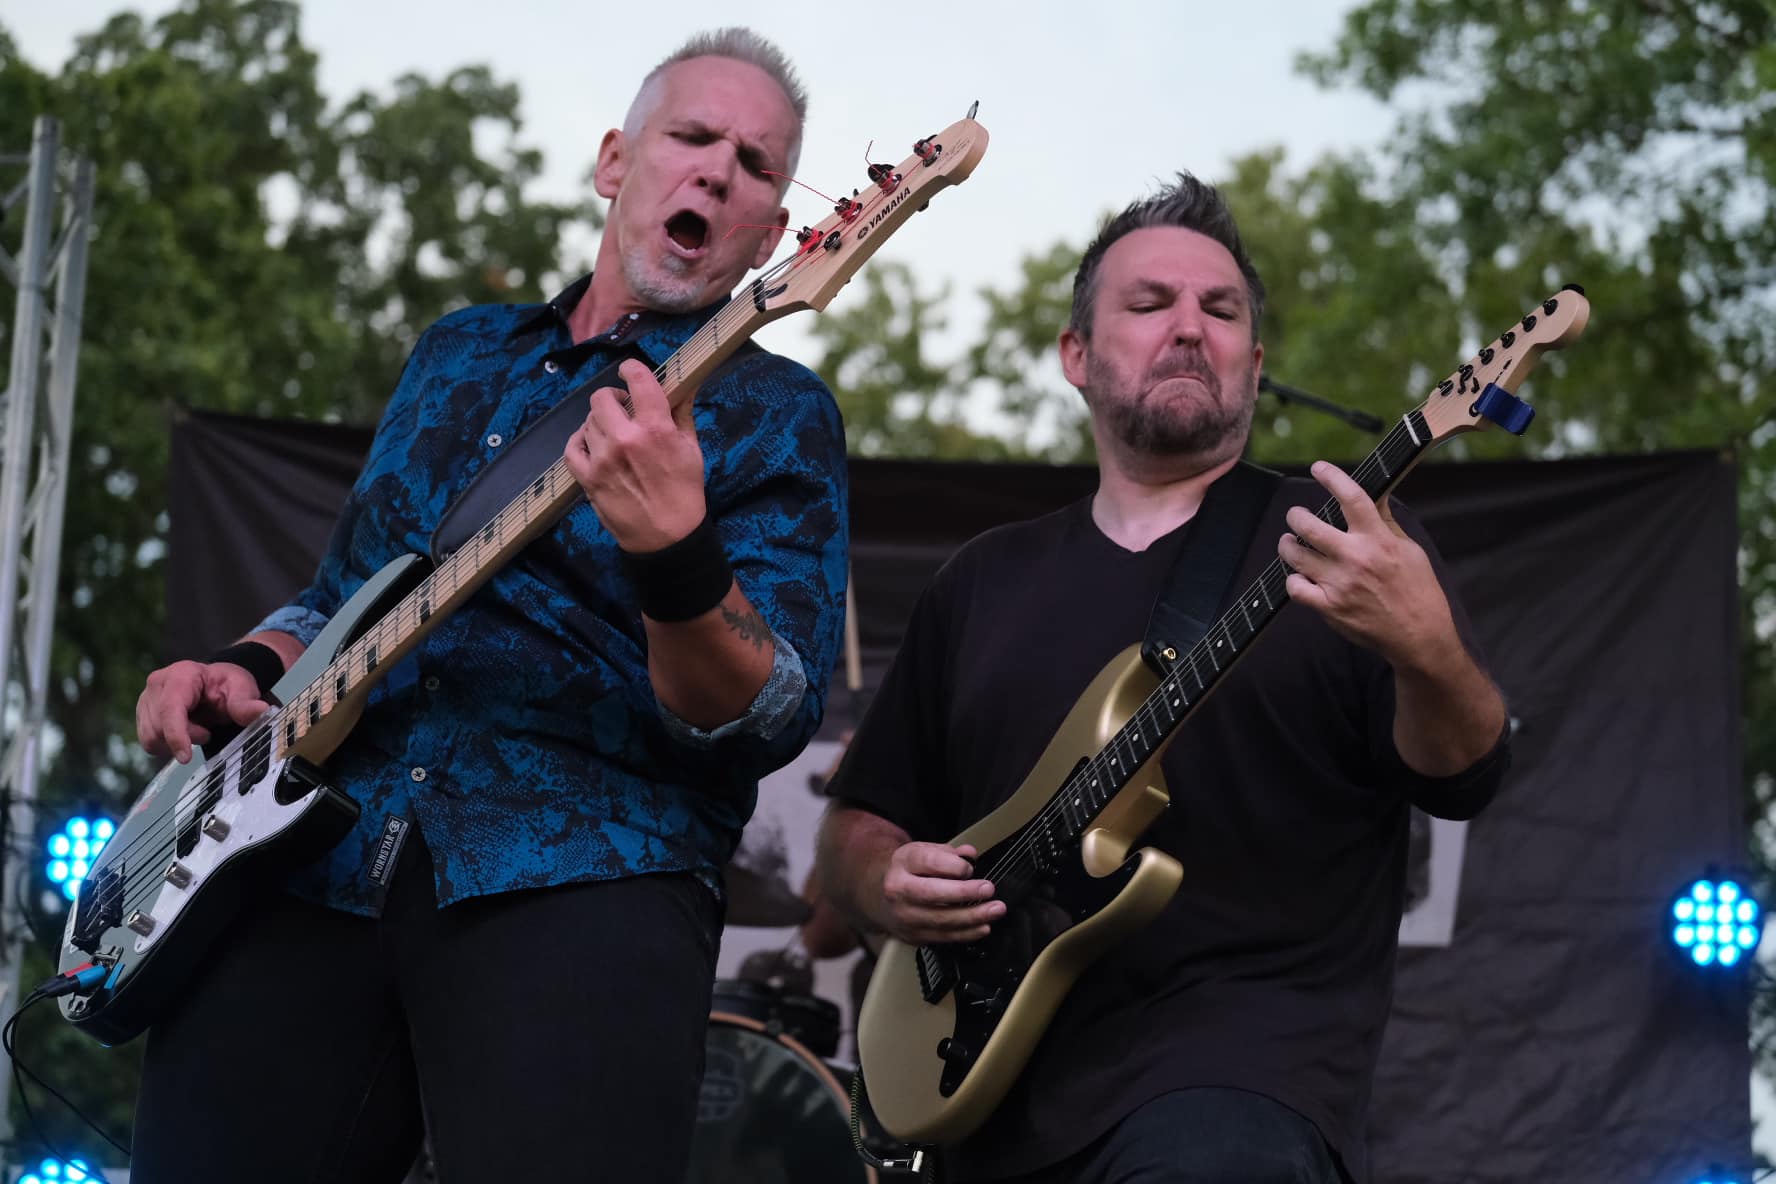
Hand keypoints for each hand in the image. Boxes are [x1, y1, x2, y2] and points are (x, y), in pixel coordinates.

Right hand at [136, 661, 270, 763]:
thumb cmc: (228, 684)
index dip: (176, 735)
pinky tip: (185, 733)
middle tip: (208, 731)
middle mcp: (157, 684)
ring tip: (198, 730)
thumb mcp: (242, 689)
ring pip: (151, 737)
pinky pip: (149, 742)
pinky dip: (168, 744)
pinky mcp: (143, 714)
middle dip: (186, 737)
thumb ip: (246, 703)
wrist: (217, 683)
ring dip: (176, 742)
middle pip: (159, 727)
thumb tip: (261, 711)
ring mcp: (146, 699)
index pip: (170, 709)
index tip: (186, 757)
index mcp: (180, 675)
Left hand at [563, 358, 708, 551]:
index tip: (630, 372)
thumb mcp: (691, 450)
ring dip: (600, 423)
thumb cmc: (684, 492)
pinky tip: (592, 445)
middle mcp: (625, 439)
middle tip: (623, 410)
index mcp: (655, 428)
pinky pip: (571, 447)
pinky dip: (579, 441)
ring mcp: (602, 459)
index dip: (631, 369)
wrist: (667, 537)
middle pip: (602, 398)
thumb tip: (686, 383)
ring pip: (588, 422)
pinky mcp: (587, 478)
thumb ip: (682, 413)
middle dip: (613, 399)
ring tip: (613, 434)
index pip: (637, 380)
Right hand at [873, 841, 1004, 944]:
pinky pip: (943, 937)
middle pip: (932, 893)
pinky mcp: (913, 936)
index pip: (928, 862)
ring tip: (995, 910)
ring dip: (972, 916)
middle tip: (988, 889)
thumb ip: (948, 853)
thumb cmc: (910, 871)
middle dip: (964, 892)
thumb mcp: (924, 852)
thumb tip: (970, 855)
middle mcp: (899, 890)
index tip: (971, 868)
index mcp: (903, 863)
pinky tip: (983, 927)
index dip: (953, 866)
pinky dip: (966, 933)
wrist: (880, 896)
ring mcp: (905, 916)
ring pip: (940, 919)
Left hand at [1278, 461, 1457, 667]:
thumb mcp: (1409, 549)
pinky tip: (1298, 575)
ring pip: (1295, 555)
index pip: (1351, 497)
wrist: (1419, 635)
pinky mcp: (1329, 607)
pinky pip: (1295, 587)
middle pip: (1309, 526)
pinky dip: (1293, 579)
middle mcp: (1355, 558)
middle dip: (1295, 516)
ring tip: (1289, 542)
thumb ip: (1386, 522)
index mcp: (1378, 540)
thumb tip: (1375, 496)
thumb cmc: (1418, 590)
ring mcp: (1339, 584)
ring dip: (1287, 545)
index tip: (1318, 468)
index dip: (1331, 477)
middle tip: (1296, 515)